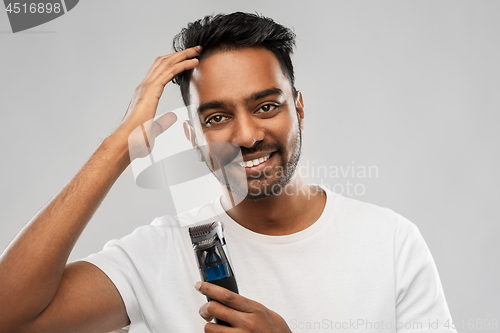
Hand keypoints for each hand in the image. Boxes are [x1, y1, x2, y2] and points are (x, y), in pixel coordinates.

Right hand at [114, 46, 201, 160]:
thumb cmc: (135, 139)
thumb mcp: (154, 129)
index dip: (174, 63)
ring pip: (167, 63)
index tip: (188, 60)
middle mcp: (145, 87)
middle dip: (180, 54)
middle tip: (195, 50)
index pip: (161, 71)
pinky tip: (194, 62)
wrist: (124, 143)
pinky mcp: (151, 91)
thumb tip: (173, 117)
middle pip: (164, 62)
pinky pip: (169, 72)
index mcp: (145, 94)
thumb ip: (163, 122)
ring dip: (183, 55)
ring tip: (197, 50)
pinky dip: (183, 65)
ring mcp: (147, 87)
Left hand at [196, 281, 291, 332]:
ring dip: (209, 325)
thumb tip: (230, 300)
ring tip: (214, 325)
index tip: (201, 285)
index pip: (226, 295)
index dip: (210, 288)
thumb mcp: (265, 312)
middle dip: (205, 307)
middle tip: (205, 309)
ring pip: (211, 328)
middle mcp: (246, 323)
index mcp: (254, 309)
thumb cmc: (277, 331)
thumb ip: (247, 306)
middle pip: (215, 309)